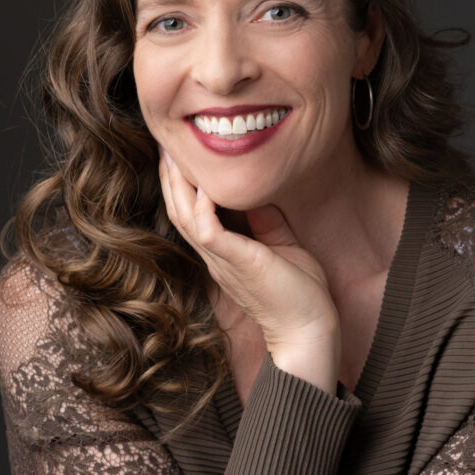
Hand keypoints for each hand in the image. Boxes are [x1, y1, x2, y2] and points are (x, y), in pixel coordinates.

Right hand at [159, 151, 340, 393]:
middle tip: (165, 144)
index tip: (178, 155)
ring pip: (184, 217)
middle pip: (178, 210)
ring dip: (177, 185)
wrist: (310, 330)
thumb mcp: (282, 245)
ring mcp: (221, 259)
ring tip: (173, 155)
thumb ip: (266, 222)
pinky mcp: (235, 262)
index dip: (181, 184)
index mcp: (223, 251)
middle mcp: (215, 255)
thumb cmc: (300, 293)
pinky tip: (206, 183)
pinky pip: (207, 229)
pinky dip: (202, 205)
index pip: (191, 213)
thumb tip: (257, 194)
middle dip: (170, 177)